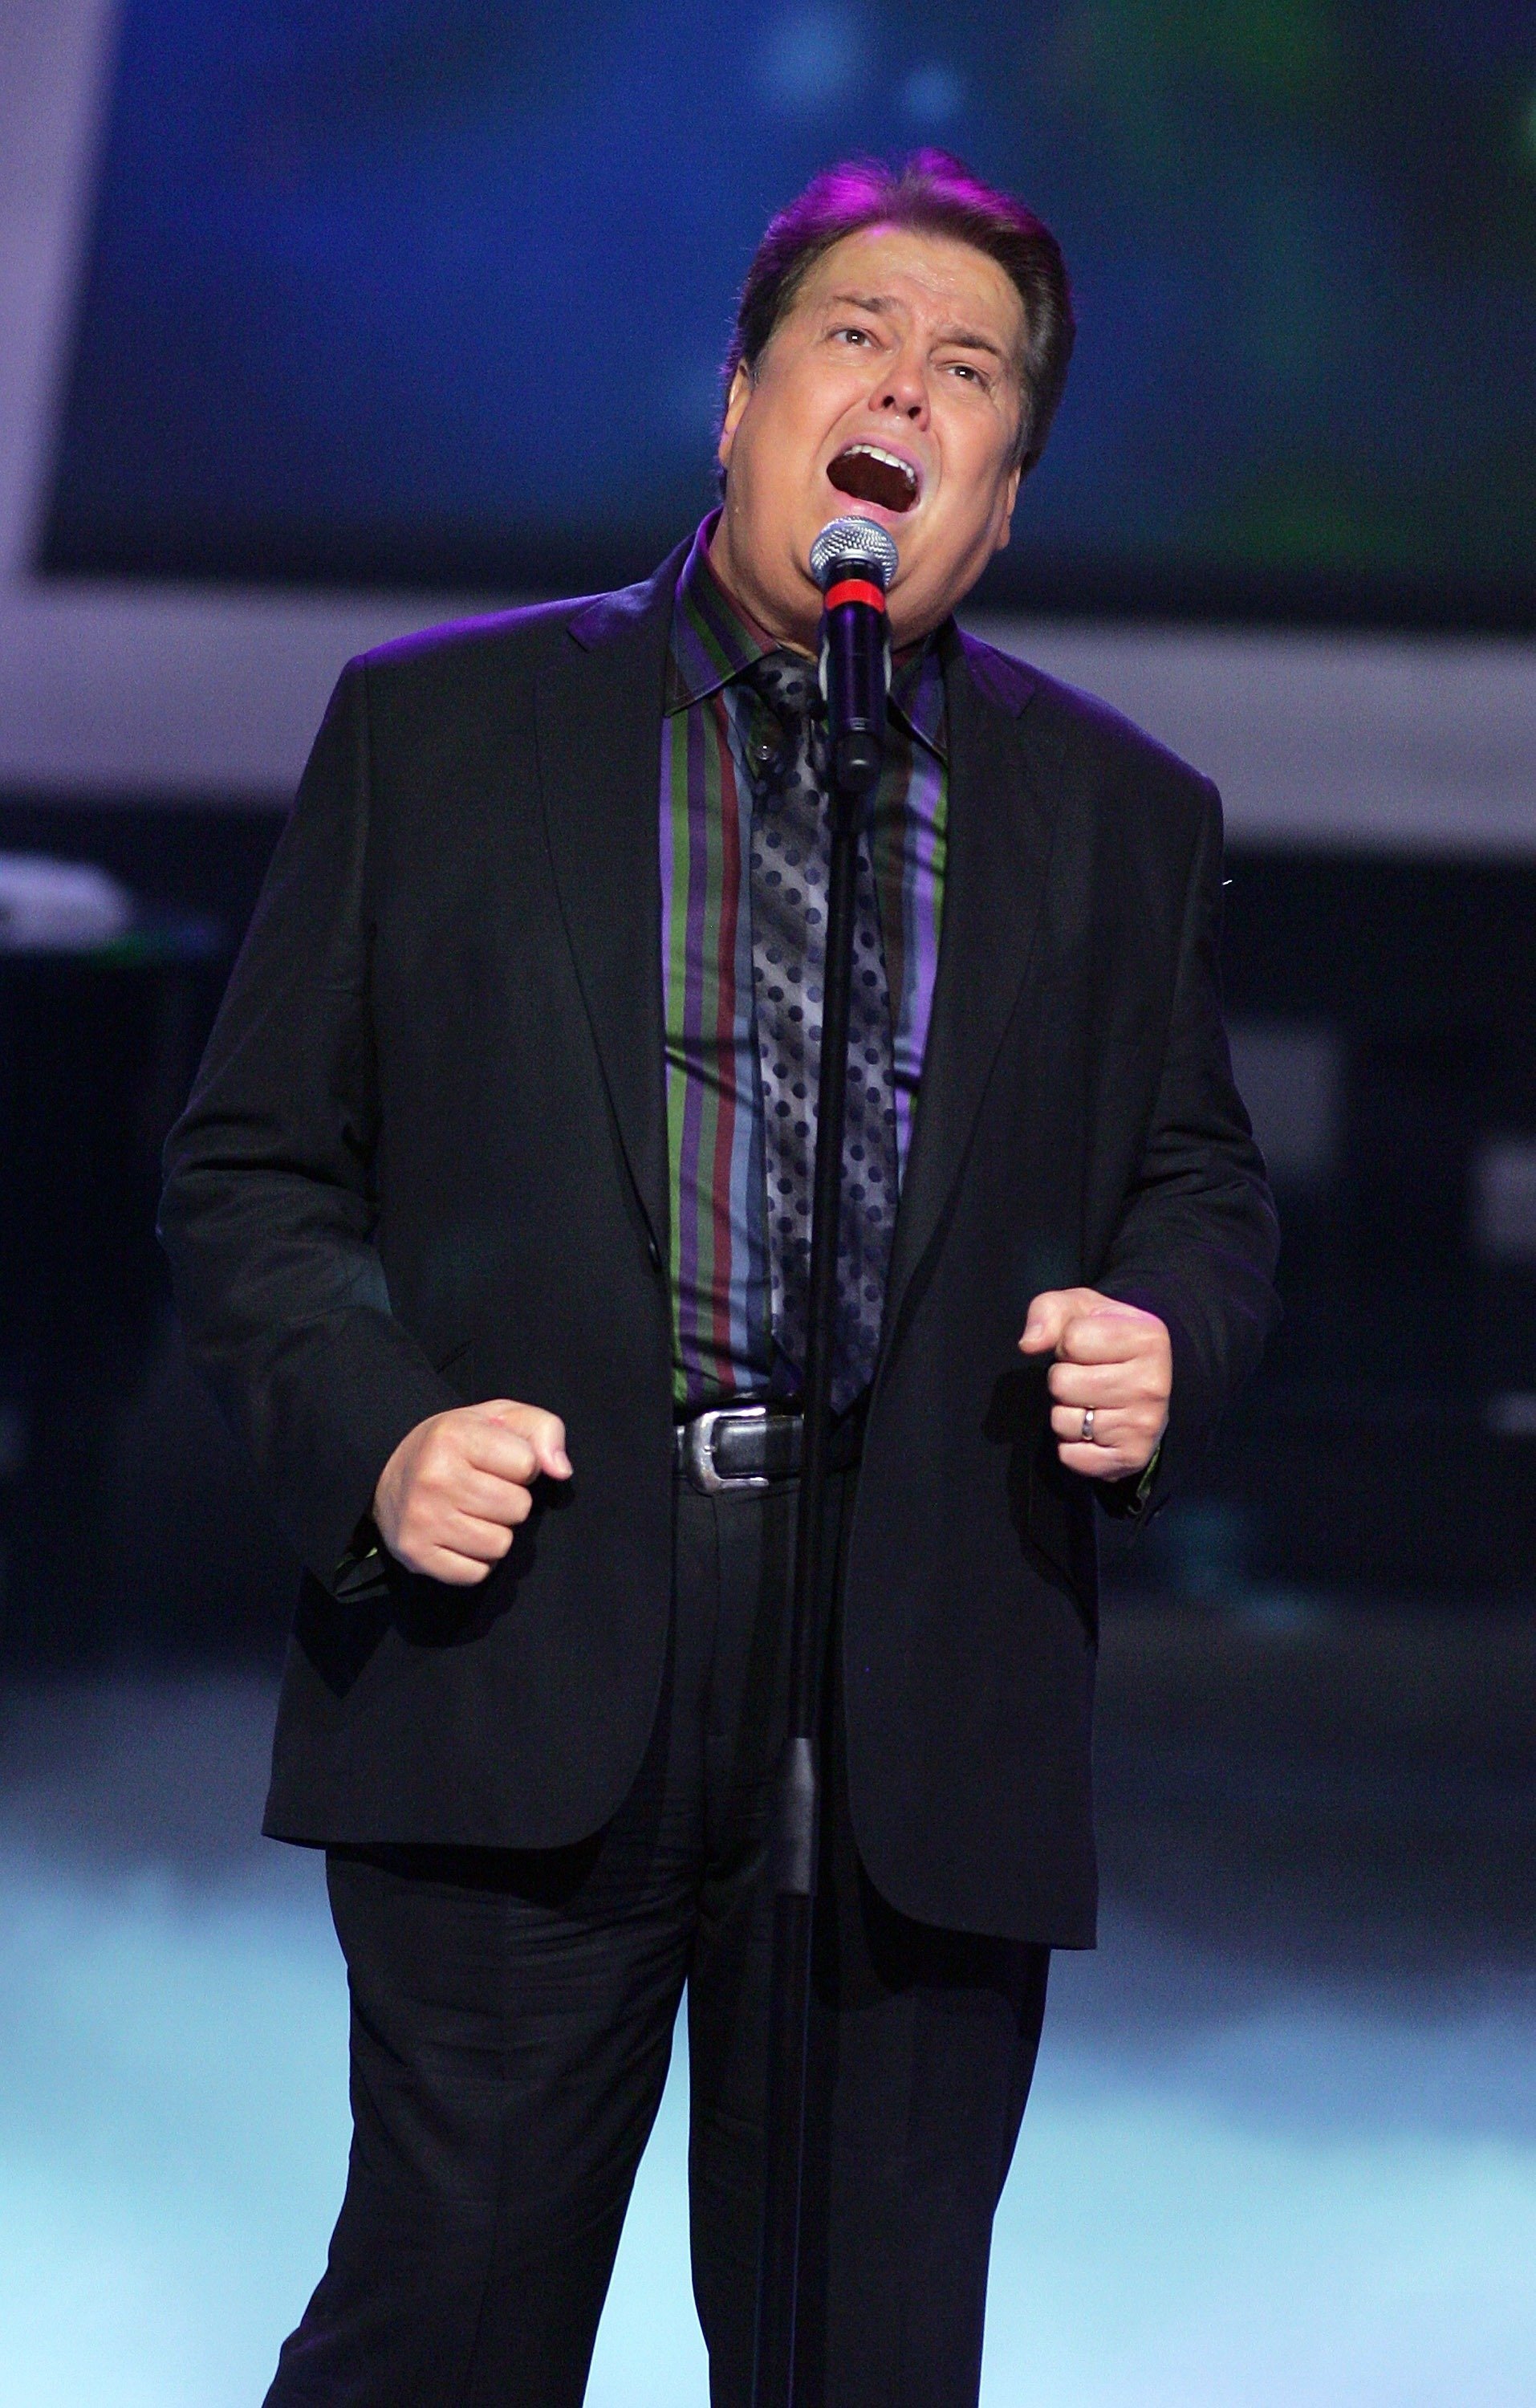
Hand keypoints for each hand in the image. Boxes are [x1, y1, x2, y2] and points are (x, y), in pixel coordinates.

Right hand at [373, 1400, 571, 1584]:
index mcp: (454, 1436)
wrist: (388, 1475)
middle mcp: (434, 1477)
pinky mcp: (417, 1554)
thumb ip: (543, 1431)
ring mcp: (422, 1519)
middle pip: (518, 1508)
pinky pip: (477, 1573)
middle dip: (510, 1501)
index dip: (522, 1466)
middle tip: (483, 1490)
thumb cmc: (457, 1446)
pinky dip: (476, 1560)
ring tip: (471, 1512)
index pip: (528, 1465)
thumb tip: (561, 1471)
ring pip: (500, 1544)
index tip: (497, 1463)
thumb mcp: (500, 1418)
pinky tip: (458, 1537)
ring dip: (495, 1532)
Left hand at [1018, 1290, 1170, 1481]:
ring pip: (1062, 1421)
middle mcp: (1153, 1384)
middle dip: (1063, 1379)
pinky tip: (1093, 1430)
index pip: (1071, 1340)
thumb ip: (1049, 1312)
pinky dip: (1071, 1446)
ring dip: (1065, 1412)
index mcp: (1148, 1338)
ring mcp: (1144, 1425)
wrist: (1142, 1386)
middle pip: (1062, 1383)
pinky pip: (1070, 1455)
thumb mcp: (1080, 1310)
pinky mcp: (1132, 1458)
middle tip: (1087, 1378)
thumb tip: (1029, 1344)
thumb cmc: (1104, 1342)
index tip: (1088, 1349)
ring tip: (1091, 1402)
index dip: (1066, 1345)